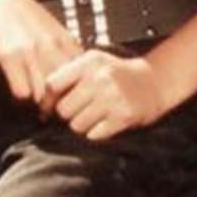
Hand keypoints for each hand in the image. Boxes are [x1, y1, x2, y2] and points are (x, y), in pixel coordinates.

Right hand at [0, 0, 81, 107]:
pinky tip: (23, 95)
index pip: (81, 78)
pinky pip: (22, 92)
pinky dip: (24, 98)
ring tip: (40, 110)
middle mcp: (51, 46)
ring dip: (42, 105)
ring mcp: (31, 51)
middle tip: (56, 113)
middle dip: (61, 104)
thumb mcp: (57, 32)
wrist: (1, 4)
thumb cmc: (30, 22)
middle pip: (64, 88)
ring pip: (44, 94)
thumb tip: (85, 79)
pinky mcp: (10, 57)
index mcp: (66, 42)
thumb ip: (70, 53)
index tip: (72, 102)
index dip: (78, 94)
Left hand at [45, 51, 167, 140]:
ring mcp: (112, 97)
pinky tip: (104, 123)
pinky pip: (94, 134)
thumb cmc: (118, 74)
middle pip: (63, 109)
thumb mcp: (94, 63)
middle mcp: (100, 78)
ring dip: (81, 126)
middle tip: (76, 113)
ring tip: (92, 117)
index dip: (47, 101)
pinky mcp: (123, 116)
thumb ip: (69, 75)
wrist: (154, 81)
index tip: (47, 109)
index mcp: (89, 62)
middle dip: (66, 116)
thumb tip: (42, 103)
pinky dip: (95, 133)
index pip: (53, 84)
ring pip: (76, 125)